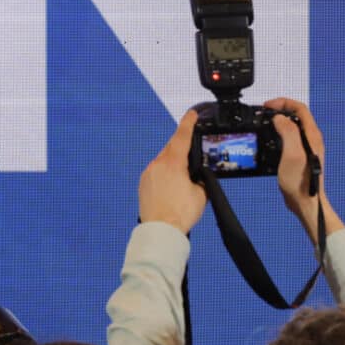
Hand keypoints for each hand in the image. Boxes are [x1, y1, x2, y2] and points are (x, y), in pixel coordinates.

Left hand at [138, 110, 207, 233]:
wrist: (161, 229)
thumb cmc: (180, 214)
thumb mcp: (201, 193)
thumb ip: (199, 178)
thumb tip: (195, 176)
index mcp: (173, 163)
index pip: (182, 137)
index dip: (188, 123)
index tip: (192, 114)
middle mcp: (158, 165)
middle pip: (172, 148)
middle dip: (182, 145)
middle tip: (193, 147)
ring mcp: (148, 173)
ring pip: (163, 160)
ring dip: (174, 163)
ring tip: (185, 176)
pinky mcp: (143, 183)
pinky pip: (156, 171)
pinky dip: (165, 173)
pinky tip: (173, 185)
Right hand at [265, 97, 342, 243]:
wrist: (306, 202)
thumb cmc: (300, 182)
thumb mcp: (292, 154)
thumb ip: (288, 132)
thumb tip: (279, 118)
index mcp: (311, 135)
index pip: (300, 108)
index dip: (283, 103)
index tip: (267, 106)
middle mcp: (311, 139)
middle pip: (296, 115)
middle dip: (279, 109)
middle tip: (263, 113)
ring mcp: (306, 147)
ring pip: (292, 126)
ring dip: (278, 121)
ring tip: (264, 123)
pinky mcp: (300, 155)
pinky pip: (289, 137)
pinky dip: (278, 133)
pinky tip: (269, 140)